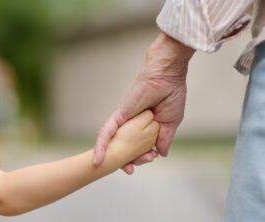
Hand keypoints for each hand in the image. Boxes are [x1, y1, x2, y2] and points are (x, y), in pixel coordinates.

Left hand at [94, 32, 194, 173]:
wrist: (167, 76)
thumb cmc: (171, 95)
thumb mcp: (171, 123)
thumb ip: (164, 139)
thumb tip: (161, 154)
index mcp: (146, 127)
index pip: (140, 146)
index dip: (142, 157)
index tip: (149, 159)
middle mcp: (133, 125)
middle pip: (126, 148)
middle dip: (130, 161)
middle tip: (133, 168)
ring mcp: (124, 121)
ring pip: (115, 144)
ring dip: (117, 159)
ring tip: (125, 168)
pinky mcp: (119, 115)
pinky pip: (106, 132)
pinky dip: (101, 145)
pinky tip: (97, 160)